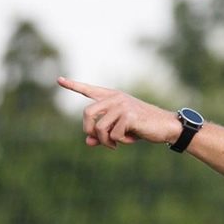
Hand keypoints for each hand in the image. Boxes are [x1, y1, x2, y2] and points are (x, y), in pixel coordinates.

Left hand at [57, 77, 180, 149]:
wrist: (165, 126)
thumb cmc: (142, 127)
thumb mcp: (120, 131)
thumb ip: (102, 135)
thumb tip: (88, 142)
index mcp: (112, 97)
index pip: (89, 90)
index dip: (73, 85)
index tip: (59, 80)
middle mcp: (115, 98)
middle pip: (87, 113)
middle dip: (89, 130)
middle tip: (98, 140)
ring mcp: (122, 105)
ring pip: (99, 127)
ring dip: (106, 140)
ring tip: (116, 143)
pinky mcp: (129, 115)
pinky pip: (114, 134)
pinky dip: (120, 141)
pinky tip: (131, 138)